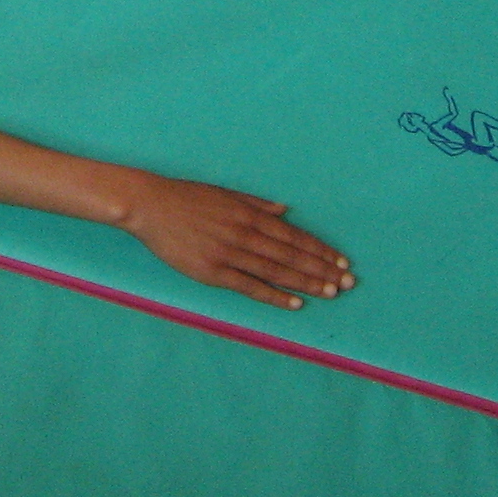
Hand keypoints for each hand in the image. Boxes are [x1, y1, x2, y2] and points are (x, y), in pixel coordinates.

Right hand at [117, 170, 354, 308]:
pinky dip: (275, 295)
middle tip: (348, 283)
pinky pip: (251, 287)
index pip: (294, 236)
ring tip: (331, 292)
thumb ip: (257, 204)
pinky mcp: (213, 271)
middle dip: (322, 269)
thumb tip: (285, 211)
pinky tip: (295, 303)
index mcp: (249, 214)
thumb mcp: (226, 193)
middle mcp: (245, 233)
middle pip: (292, 255)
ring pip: (277, 271)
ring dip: (307, 283)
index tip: (341, 261)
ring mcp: (230, 253)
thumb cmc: (187, 197)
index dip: (320, 250)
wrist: (150, 205)